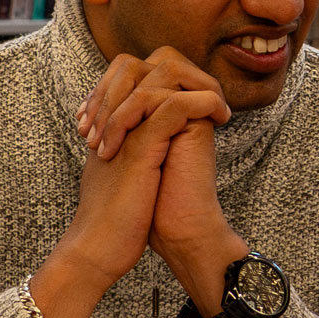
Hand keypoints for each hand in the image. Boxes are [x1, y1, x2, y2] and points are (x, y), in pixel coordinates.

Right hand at [31, 52, 233, 317]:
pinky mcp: (139, 150)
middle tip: (208, 91)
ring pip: (154, 79)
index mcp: (107, 127)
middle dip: (177, 71)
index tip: (195, 97)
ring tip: (220, 107)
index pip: (128, 78)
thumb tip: (160, 150)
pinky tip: (221, 117)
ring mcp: (124, 132)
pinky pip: (172, 107)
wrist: (96, 251)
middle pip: (135, 66)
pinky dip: (202, 104)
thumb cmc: (113, 224)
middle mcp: (112, 123)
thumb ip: (137, 156)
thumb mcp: (126, 179)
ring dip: (195, 85)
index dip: (162, 78)